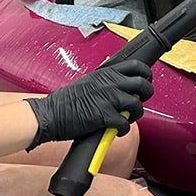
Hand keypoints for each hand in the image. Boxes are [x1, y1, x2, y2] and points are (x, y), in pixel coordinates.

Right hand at [24, 59, 153, 150]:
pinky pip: (125, 123)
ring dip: (136, 113)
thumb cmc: (65, 101)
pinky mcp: (104, 116)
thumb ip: (105, 80)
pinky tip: (118, 130)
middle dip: (146, 93)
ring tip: (129, 117)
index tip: (146, 80)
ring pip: (137, 104)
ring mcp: (108, 99)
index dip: (146, 74)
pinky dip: (124, 129)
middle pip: (143, 84)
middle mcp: (110, 83)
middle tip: (141, 100)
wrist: (49, 114)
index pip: (136, 66)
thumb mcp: (88, 81)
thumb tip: (118, 83)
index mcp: (106, 73)